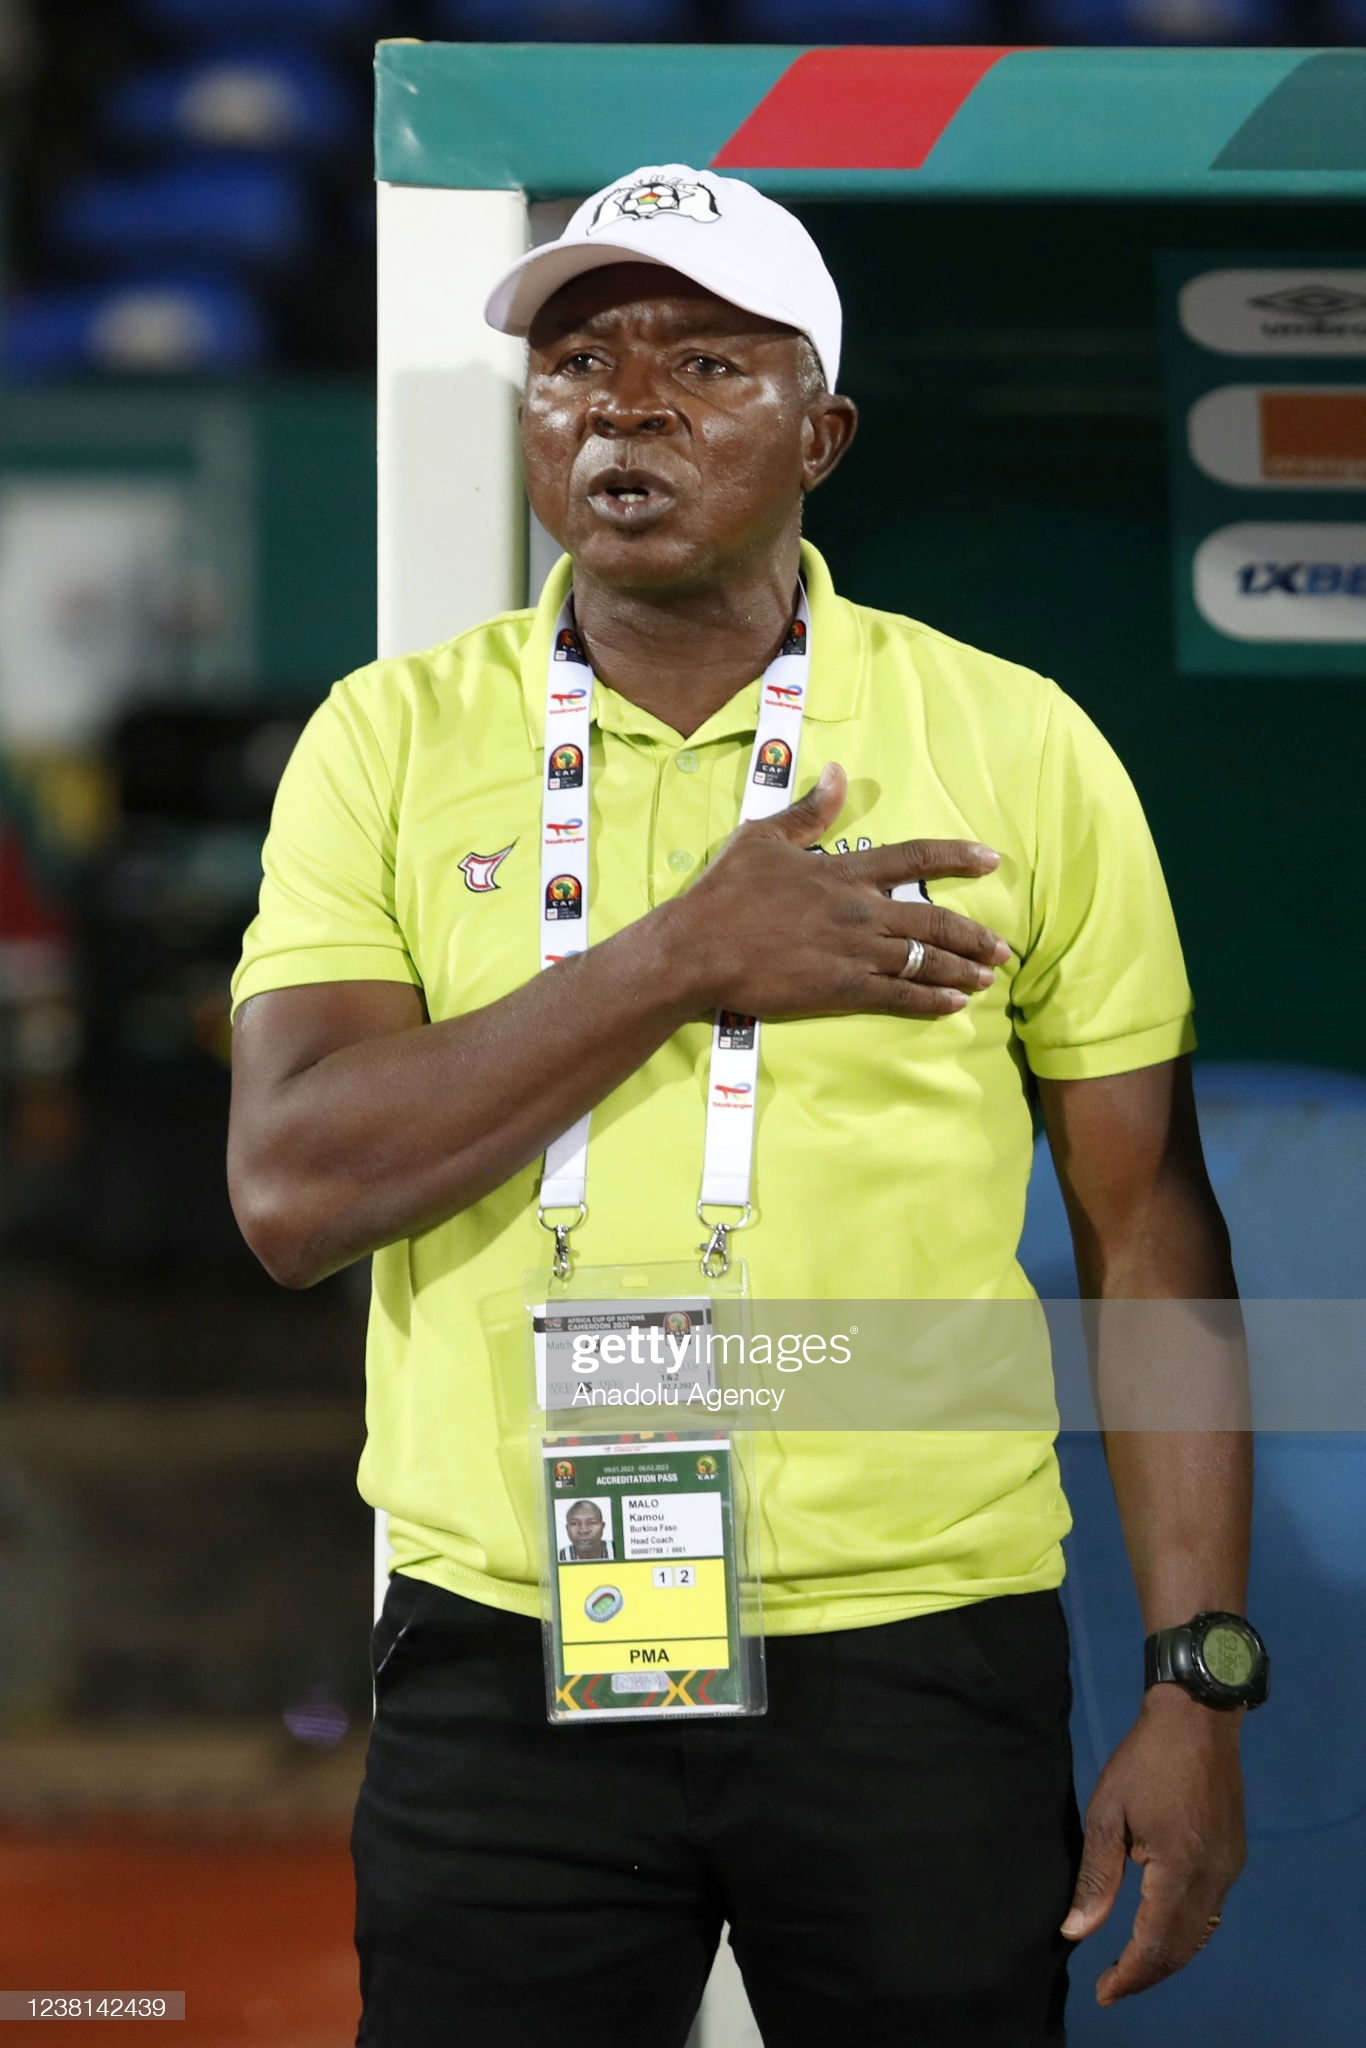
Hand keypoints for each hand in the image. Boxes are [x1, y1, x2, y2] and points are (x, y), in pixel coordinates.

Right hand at [668, 762, 1009, 1019]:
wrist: (698, 949)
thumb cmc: (724, 893)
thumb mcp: (764, 838)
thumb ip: (810, 811)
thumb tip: (839, 772)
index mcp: (843, 872)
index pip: (914, 856)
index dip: (958, 857)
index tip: (991, 859)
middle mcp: (860, 910)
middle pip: (934, 920)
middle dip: (974, 935)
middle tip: (1002, 948)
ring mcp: (854, 952)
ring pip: (924, 960)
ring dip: (962, 970)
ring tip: (987, 979)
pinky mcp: (841, 989)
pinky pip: (899, 995)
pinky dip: (931, 1000)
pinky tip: (954, 1005)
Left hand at [1061, 1686, 1246, 2005]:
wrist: (1198, 1717)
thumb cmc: (1145, 1760)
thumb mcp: (1107, 1814)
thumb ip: (1096, 1878)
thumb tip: (1077, 1933)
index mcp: (1180, 1873)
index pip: (1156, 1945)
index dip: (1129, 1975)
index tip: (1102, 1992)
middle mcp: (1213, 1880)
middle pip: (1182, 1948)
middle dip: (1147, 1973)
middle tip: (1111, 1984)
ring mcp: (1229, 1869)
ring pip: (1200, 1933)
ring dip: (1167, 1954)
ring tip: (1131, 1964)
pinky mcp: (1233, 1855)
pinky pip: (1210, 1911)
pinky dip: (1185, 1931)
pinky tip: (1161, 1927)